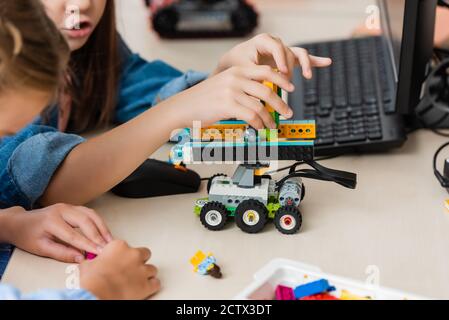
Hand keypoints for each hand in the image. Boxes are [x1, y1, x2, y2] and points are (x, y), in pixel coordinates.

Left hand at [3, 204, 111, 262]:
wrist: (20, 222)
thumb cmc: (28, 235)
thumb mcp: (40, 248)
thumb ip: (61, 253)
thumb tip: (80, 258)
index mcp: (51, 220)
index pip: (74, 235)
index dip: (87, 245)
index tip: (98, 253)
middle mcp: (62, 210)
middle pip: (86, 221)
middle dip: (98, 235)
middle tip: (107, 247)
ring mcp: (68, 206)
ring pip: (91, 214)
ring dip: (102, 227)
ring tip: (109, 240)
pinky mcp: (73, 207)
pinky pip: (90, 213)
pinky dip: (99, 223)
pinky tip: (104, 232)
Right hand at [80, 240, 159, 299]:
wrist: (98, 292)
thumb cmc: (93, 279)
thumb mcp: (87, 266)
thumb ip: (91, 262)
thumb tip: (87, 265)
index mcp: (119, 246)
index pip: (126, 247)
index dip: (123, 255)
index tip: (120, 260)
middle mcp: (133, 255)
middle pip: (145, 253)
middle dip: (140, 261)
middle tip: (132, 268)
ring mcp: (142, 269)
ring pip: (152, 269)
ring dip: (147, 274)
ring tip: (139, 280)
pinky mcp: (147, 284)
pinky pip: (156, 283)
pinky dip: (152, 286)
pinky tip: (147, 288)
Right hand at [173, 65, 294, 129]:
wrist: (182, 107)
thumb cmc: (201, 99)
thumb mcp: (223, 85)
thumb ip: (241, 87)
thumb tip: (261, 98)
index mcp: (236, 70)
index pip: (266, 71)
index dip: (281, 79)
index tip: (290, 87)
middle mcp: (235, 78)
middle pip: (267, 89)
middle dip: (281, 103)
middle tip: (287, 112)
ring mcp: (231, 91)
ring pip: (261, 105)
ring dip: (270, 118)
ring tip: (273, 125)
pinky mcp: (228, 105)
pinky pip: (251, 116)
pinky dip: (259, 124)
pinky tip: (260, 128)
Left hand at [213, 33, 331, 78]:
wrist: (232, 63)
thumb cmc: (235, 65)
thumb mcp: (242, 70)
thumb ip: (254, 76)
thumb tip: (263, 91)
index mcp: (263, 41)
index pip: (277, 48)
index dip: (281, 60)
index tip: (282, 73)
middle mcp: (274, 43)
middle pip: (289, 52)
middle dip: (289, 68)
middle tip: (286, 82)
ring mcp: (282, 51)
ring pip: (298, 54)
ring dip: (305, 64)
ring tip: (308, 76)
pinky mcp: (286, 59)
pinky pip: (302, 58)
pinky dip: (313, 61)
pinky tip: (326, 62)